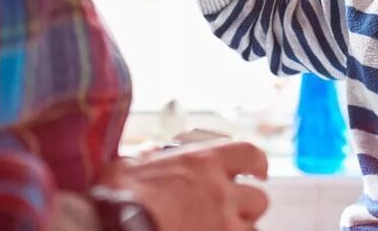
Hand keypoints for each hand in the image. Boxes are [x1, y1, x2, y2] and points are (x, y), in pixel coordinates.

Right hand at [99, 140, 269, 230]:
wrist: (119, 226)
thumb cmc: (120, 195)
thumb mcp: (132, 165)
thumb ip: (149, 159)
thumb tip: (147, 156)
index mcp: (204, 163)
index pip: (249, 155)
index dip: (256, 164)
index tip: (257, 171)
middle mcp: (221, 192)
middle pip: (258, 198)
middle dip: (248, 206)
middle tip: (233, 210)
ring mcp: (223, 225)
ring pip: (252, 229)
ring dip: (239, 228)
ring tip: (217, 228)